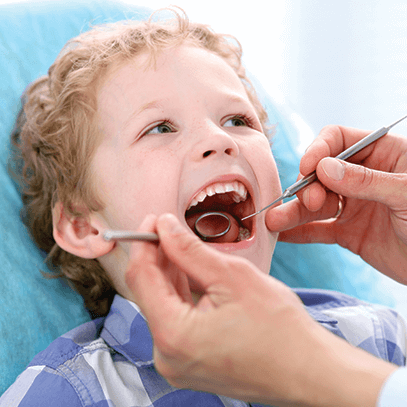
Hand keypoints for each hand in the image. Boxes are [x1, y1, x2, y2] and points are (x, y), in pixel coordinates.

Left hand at [125, 213, 394, 406]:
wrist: (307, 371)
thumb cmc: (280, 330)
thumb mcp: (233, 276)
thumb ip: (190, 250)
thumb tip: (165, 227)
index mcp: (173, 335)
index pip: (140, 277)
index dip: (144, 243)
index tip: (153, 221)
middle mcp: (166, 355)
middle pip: (148, 292)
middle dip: (157, 257)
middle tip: (169, 229)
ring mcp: (177, 363)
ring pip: (161, 305)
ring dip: (169, 274)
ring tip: (182, 248)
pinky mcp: (188, 363)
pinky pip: (174, 321)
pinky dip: (180, 295)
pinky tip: (190, 274)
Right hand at [266, 125, 406, 282]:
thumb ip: (366, 181)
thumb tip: (323, 168)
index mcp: (381, 154)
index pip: (338, 140)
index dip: (319, 150)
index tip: (308, 168)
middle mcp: (362, 177)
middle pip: (321, 173)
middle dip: (309, 187)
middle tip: (310, 202)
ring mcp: (353, 205)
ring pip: (315, 203)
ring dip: (294, 212)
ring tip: (274, 223)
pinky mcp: (347, 232)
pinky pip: (318, 230)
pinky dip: (300, 232)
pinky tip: (282, 235)